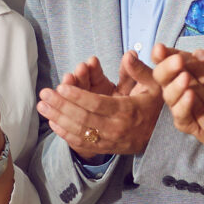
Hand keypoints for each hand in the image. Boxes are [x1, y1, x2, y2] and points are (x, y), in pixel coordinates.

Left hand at [38, 53, 162, 157]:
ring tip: (42, 107)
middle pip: (83, 118)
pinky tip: (53, 124)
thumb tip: (128, 55)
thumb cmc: (154, 106)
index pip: (97, 104)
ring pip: (79, 132)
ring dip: (58, 119)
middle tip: (44, 95)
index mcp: (127, 110)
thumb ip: (140, 70)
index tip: (61, 87)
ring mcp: (109, 141)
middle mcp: (116, 128)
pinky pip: (82, 144)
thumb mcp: (155, 86)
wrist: (160, 137)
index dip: (78, 96)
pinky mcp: (105, 149)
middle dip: (61, 106)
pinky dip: (66, 135)